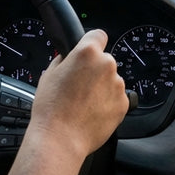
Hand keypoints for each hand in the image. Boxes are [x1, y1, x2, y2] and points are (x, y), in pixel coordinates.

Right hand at [27, 29, 127, 159]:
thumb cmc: (51, 109)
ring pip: (111, 80)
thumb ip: (64, 60)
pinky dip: (108, 102)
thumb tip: (70, 57)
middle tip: (79, 86)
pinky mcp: (124, 103)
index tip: (88, 52)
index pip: (98, 35)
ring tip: (84, 103)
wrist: (61, 139)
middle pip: (104, 61)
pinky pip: (117, 97)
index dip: (91, 43)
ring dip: (102, 87)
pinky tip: (92, 112)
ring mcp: (118, 84)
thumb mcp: (49, 74)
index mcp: (87, 53)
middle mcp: (107, 65)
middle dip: (94, 70)